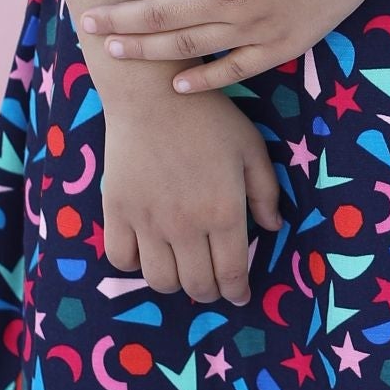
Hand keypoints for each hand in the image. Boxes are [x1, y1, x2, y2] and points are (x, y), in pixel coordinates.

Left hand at [81, 0, 379, 93]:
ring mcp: (254, 27)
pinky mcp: (279, 46)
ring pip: (188, 47)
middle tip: (85, 23)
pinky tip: (177, 85)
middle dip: (118, 18)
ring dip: (148, 50)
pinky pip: (233, 70)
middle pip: (160, 14)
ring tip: (115, 52)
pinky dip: (203, 80)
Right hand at [97, 83, 282, 304]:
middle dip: (210, 292)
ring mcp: (148, 220)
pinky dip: (134, 264)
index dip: (237, 292)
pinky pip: (121, 258)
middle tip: (213, 283)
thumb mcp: (251, 148)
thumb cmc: (209, 117)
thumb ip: (265, 192)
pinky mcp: (117, 211)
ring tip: (182, 269)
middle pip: (196, 284)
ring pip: (159, 280)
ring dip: (174, 283)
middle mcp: (186, 224)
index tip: (240, 295)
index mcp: (223, 211)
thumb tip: (271, 228)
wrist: (152, 94)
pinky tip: (147, 251)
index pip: (231, 273)